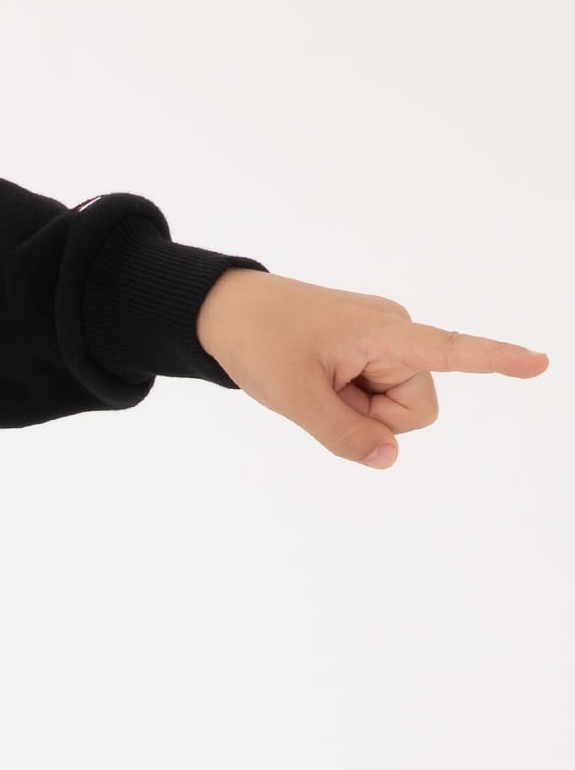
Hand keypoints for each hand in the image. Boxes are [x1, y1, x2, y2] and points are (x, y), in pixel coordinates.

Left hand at [195, 268, 546, 467]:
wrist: (228, 311)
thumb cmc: (261, 342)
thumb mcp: (295, 398)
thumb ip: (344, 435)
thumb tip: (391, 458)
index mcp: (385, 332)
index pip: (450, 351)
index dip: (496, 360)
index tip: (540, 363)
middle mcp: (395, 334)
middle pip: (416, 410)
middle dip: (375, 418)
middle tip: (323, 392)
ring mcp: (383, 344)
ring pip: (396, 410)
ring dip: (358, 411)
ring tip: (318, 383)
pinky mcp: (370, 354)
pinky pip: (375, 398)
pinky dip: (350, 402)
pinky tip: (322, 381)